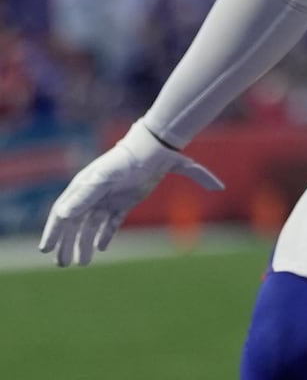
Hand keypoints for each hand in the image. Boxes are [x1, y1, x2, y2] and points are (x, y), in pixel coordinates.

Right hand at [39, 122, 223, 266]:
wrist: (156, 145)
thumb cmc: (131, 157)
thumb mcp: (106, 177)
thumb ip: (86, 195)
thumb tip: (63, 213)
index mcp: (86, 186)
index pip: (64, 213)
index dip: (54, 231)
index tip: (46, 248)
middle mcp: (95, 194)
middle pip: (76, 224)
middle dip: (68, 244)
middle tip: (62, 264)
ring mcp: (109, 198)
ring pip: (92, 226)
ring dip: (85, 244)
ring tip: (81, 264)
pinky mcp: (125, 202)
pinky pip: (110, 224)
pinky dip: (105, 236)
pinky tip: (101, 250)